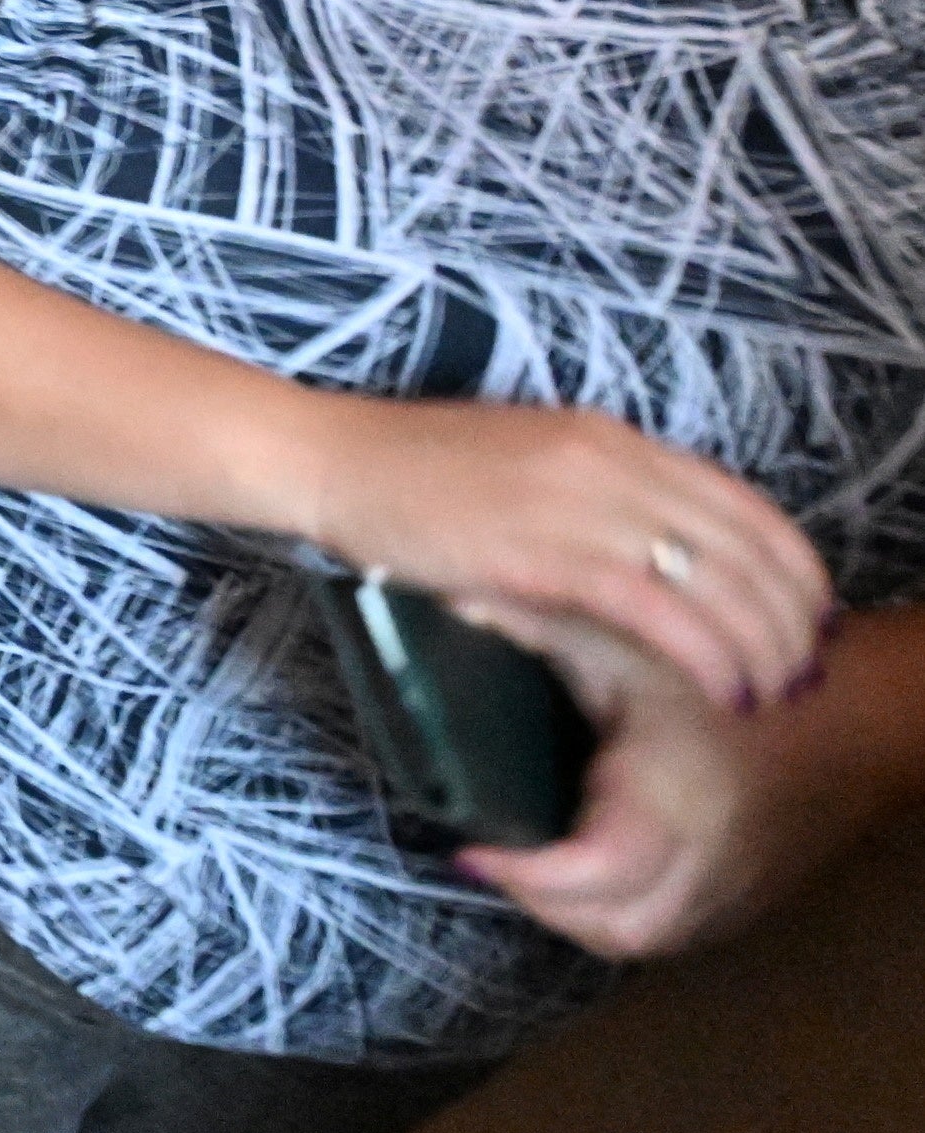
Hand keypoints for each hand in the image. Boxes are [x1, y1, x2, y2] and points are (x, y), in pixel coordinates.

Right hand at [289, 393, 831, 714]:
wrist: (329, 461)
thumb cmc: (411, 473)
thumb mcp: (524, 463)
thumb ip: (590, 496)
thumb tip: (647, 558)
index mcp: (609, 438)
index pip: (744, 502)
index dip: (794, 568)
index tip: (803, 621)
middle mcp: (610, 460)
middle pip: (746, 546)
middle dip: (789, 620)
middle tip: (795, 674)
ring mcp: (577, 501)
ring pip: (717, 581)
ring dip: (760, 647)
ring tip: (767, 694)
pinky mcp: (543, 551)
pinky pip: (658, 609)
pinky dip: (706, 656)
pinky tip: (722, 690)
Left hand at [453, 607, 881, 958]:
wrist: (857, 709)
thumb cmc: (734, 668)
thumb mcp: (632, 639)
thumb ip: (546, 621)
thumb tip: (457, 597)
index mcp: (675, 796)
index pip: (595, 871)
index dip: (526, 874)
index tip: (473, 845)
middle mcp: (710, 857)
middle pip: (619, 927)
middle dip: (547, 905)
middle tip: (501, 859)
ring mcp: (737, 884)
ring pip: (648, 937)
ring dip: (585, 917)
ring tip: (538, 868)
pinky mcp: (751, 892)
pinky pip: (680, 928)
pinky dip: (628, 914)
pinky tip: (594, 876)